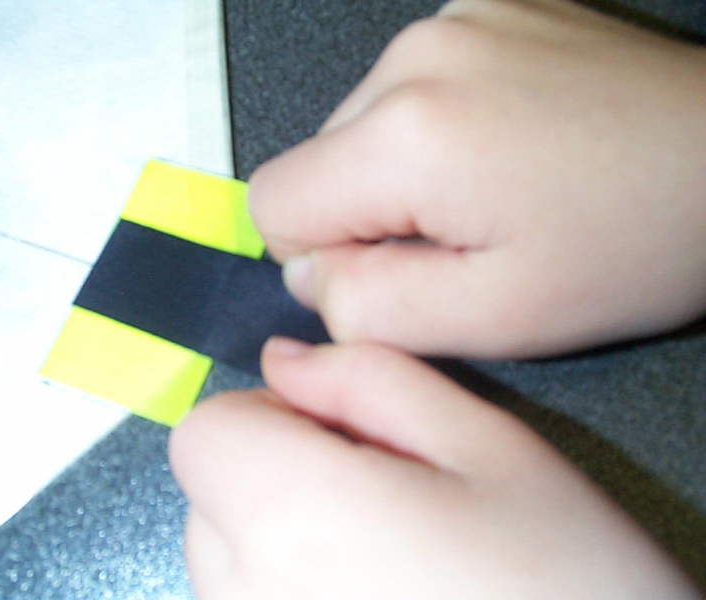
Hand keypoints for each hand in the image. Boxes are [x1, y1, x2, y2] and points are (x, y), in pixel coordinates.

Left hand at [170, 339, 697, 598]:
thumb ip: (368, 379)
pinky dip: (290, 586)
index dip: (269, 416)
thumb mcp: (487, 445)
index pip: (204, 434)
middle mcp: (247, 598)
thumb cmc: (565, 577)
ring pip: (227, 562)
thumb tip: (284, 361)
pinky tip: (375, 596)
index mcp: (290, 518)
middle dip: (277, 473)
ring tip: (387, 552)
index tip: (342, 432)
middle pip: (211, 498)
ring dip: (281, 536)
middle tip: (383, 491)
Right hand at [248, 0, 705, 358]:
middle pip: (316, 161)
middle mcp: (412, 55)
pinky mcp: (485, 6)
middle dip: (368, 214)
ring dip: (403, 172)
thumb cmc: (626, 251)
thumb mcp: (493, 319)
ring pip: (359, 125)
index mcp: (404, 136)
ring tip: (495, 188)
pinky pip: (409, 87)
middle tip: (464, 235)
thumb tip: (306, 271)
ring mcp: (451, 19)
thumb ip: (369, 306)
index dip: (320, 256)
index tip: (400, 269)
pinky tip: (509, 141)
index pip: (271, 202)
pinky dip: (437, 127)